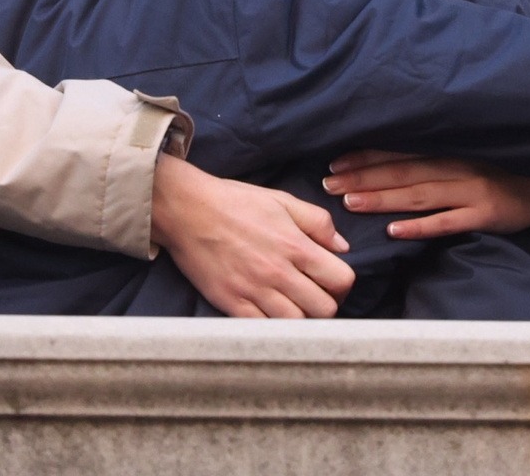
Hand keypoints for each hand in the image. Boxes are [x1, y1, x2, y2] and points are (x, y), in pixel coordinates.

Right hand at [150, 155, 354, 318]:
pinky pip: (264, 329)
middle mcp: (278, 272)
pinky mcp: (232, 304)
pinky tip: (270, 312)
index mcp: (295, 245)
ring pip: (298, 325)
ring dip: (301, 317)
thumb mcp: (282, 200)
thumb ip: (318, 222)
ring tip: (293, 304)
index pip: (341, 280)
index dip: (343, 283)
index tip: (332, 280)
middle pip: (325, 309)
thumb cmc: (234, 202)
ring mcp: (254, 291)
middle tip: (314, 294)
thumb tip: (342, 247)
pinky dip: (273, 325)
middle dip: (326, 302)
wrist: (187, 210)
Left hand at [323, 150, 529, 239]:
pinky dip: (421, 226)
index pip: (397, 152)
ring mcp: (471, 190)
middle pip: (401, 172)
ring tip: (350, 203)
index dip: (364, 157)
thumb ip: (429, 161)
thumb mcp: (465, 158)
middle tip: (328, 183)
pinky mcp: (485, 214)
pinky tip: (394, 230)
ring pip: (418, 194)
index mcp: (447, 150)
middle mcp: (456, 166)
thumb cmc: (500, 173)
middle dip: (362, 177)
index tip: (332, 161)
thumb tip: (381, 166)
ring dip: (382, 198)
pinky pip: (448, 222)